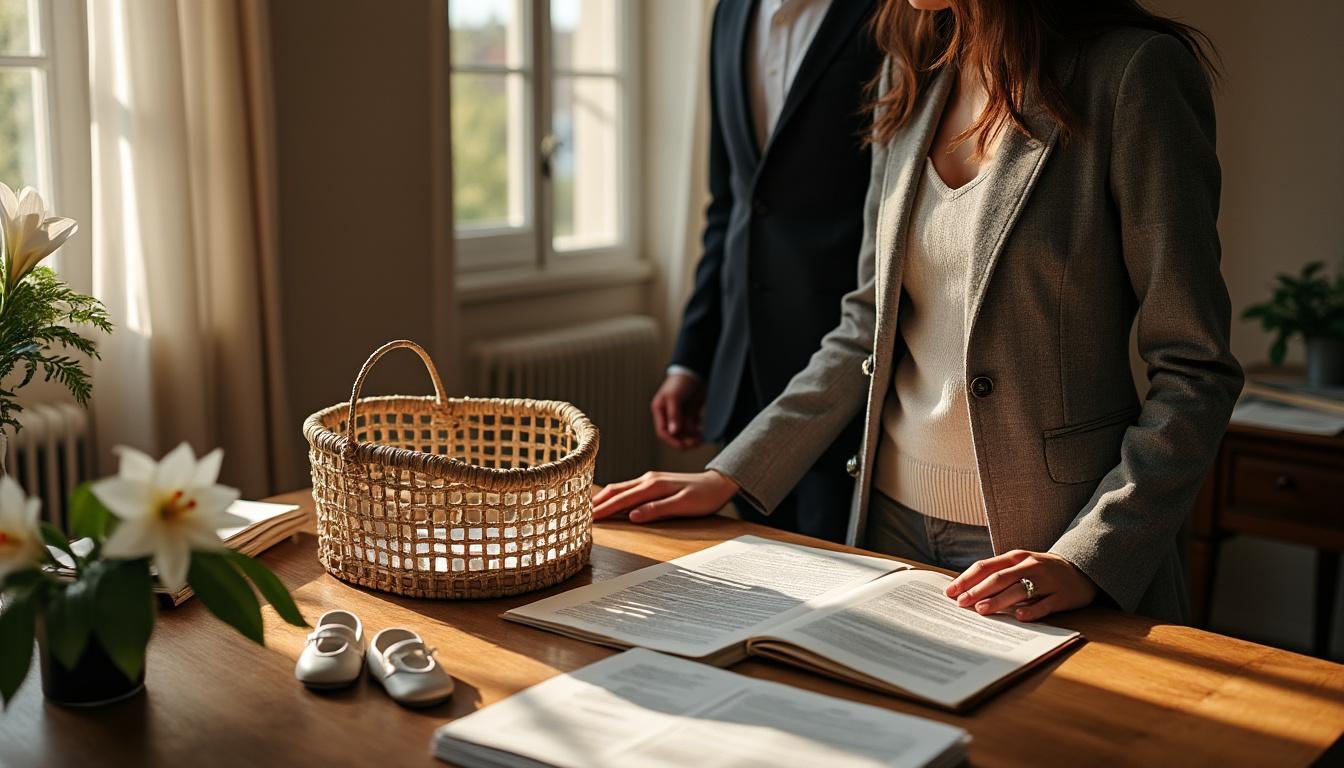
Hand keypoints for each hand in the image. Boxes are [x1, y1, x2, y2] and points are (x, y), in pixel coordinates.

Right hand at [592, 470, 738, 522]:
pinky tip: (611, 499)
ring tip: (589, 507)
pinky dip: (615, 494)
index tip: (588, 518)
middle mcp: (648, 479)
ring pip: (621, 487)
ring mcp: (650, 479)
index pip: (622, 499)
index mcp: (653, 486)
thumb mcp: (683, 506)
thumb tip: (633, 516)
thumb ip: (658, 509)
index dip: (604, 509)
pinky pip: (629, 487)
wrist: (718, 483)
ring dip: (604, 497)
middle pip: (616, 490)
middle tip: (579, 513)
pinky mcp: (654, 482)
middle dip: (598, 502)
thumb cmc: (704, 497)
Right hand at [650, 373, 705, 448]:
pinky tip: (703, 435)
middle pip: (674, 435)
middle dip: (684, 441)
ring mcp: (680, 416)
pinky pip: (692, 429)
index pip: (662, 432)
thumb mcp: (674, 397)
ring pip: (684, 433)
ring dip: (691, 439)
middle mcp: (668, 415)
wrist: (694, 371)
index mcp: (660, 411)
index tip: (683, 446)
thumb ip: (674, 414)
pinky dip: (697, 434)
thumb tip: (673, 432)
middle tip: (695, 443)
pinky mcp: (690, 414)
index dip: (671, 441)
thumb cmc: (680, 382)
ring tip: (701, 440)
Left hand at [944, 550, 1096, 621]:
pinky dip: (1031, 611)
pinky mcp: (1062, 596)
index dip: (966, 579)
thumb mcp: (1020, 565)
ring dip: (998, 600)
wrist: (1082, 569)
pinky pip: (1045, 604)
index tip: (950, 592)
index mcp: (1015, 557)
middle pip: (999, 578)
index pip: (986, 567)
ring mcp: (1046, 581)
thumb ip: (997, 574)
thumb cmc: (1042, 570)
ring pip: (1019, 590)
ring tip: (982, 610)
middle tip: (961, 603)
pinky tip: (1019, 617)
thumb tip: (967, 591)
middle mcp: (1029, 566)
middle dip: (977, 591)